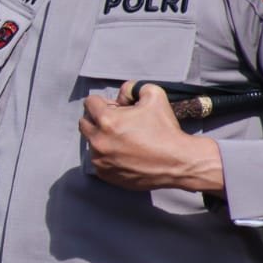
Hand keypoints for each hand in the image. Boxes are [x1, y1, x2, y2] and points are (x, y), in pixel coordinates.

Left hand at [79, 82, 224, 193]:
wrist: (177, 162)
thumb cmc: (165, 129)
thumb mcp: (154, 95)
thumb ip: (132, 87)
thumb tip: (121, 95)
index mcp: (106, 120)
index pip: (89, 103)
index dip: (104, 102)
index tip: (116, 108)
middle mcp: (98, 141)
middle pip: (85, 123)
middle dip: (98, 119)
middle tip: (118, 122)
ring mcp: (100, 160)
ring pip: (91, 143)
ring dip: (102, 138)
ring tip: (124, 139)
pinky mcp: (106, 175)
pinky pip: (98, 160)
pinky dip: (107, 155)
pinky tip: (125, 153)